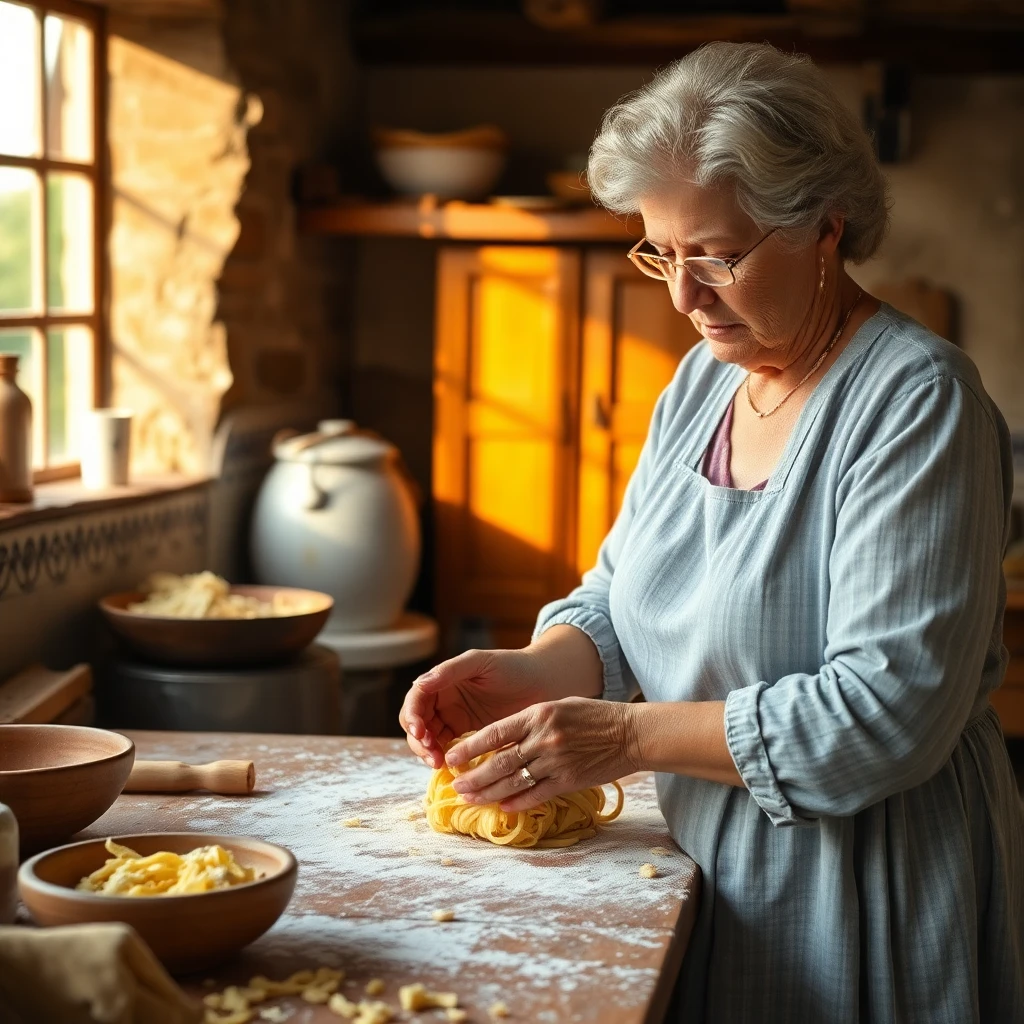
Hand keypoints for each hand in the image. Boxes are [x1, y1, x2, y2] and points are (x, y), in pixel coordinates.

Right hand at [400, 648, 548, 768]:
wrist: (544, 683)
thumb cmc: (513, 666)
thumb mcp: (481, 662)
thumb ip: (450, 671)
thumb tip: (419, 684)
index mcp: (442, 681)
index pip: (415, 700)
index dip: (412, 717)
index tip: (421, 732)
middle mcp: (444, 700)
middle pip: (417, 724)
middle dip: (419, 740)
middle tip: (432, 755)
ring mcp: (456, 720)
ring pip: (429, 740)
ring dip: (428, 753)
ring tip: (440, 764)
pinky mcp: (470, 737)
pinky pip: (449, 750)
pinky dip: (445, 759)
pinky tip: (453, 767)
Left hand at [443, 696, 641, 811]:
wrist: (628, 733)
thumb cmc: (592, 716)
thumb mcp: (557, 706)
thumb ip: (529, 722)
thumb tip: (497, 741)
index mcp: (538, 714)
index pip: (494, 733)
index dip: (469, 748)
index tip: (451, 758)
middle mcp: (543, 738)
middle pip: (498, 762)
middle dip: (473, 777)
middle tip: (455, 787)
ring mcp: (556, 762)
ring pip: (513, 782)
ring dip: (487, 794)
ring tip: (470, 799)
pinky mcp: (569, 781)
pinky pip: (536, 795)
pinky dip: (517, 803)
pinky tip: (502, 808)